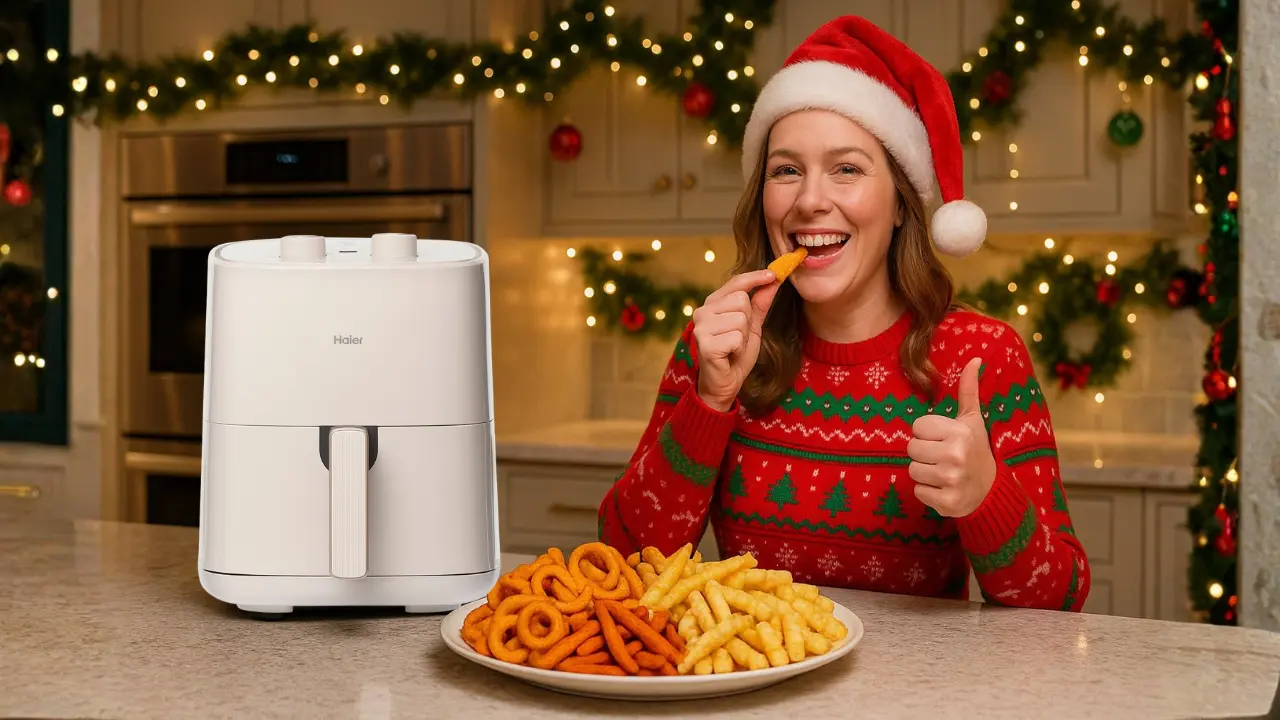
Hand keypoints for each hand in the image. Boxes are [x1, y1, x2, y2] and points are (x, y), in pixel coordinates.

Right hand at [692, 269, 780, 411]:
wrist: (725, 384)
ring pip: (740, 319)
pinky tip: (729, 356)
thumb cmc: (736, 355)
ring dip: (743, 338)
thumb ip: (760, 304)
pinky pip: (736, 337)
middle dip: (747, 322)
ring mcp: (701, 327)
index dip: (755, 278)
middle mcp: (703, 311)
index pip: (735, 283)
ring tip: (733, 348)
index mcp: (713, 304)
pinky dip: (738, 349)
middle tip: (738, 339)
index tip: (773, 274)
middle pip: (741, 300)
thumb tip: (773, 280)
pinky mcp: (705, 343)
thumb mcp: (752, 327)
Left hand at [906, 357, 997, 516]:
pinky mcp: (947, 503)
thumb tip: (975, 359)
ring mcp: (951, 481)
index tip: (943, 439)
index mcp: (960, 433)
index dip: (927, 433)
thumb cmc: (975, 449)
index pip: (917, 427)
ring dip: (924, 472)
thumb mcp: (972, 420)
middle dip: (923, 453)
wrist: (990, 491)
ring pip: (912, 470)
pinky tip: (944, 488)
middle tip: (942, 456)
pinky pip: (918, 492)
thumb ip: (968, 390)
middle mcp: (956, 456)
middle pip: (911, 449)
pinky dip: (927, 491)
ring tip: (942, 471)